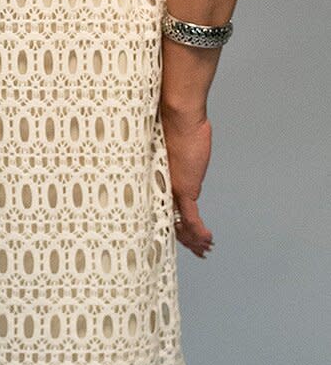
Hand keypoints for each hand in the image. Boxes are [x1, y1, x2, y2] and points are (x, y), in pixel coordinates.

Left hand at [161, 106, 213, 257]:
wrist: (178, 114)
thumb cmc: (175, 121)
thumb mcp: (176, 142)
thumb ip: (177, 154)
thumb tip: (182, 146)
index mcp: (159, 174)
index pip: (164, 204)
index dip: (172, 220)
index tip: (178, 230)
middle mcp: (163, 184)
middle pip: (170, 217)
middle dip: (183, 236)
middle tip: (193, 249)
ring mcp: (173, 188)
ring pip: (182, 222)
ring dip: (193, 239)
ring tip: (202, 250)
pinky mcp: (184, 189)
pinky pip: (191, 219)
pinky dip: (199, 233)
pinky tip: (207, 241)